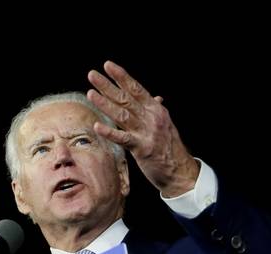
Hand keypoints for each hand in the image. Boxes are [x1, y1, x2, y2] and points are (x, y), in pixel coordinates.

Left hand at [87, 60, 199, 197]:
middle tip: (91, 74)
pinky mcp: (142, 148)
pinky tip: (97, 126)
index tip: (107, 65)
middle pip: (126, 98)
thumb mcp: (164, 124)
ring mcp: (147, 132)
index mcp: (155, 109)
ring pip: (122, 114)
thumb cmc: (169, 147)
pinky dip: (110, 132)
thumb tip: (157, 97)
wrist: (180, 170)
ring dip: (105, 104)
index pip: (136, 88)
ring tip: (90, 93)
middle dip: (107, 85)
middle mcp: (151, 117)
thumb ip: (156, 110)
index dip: (121, 76)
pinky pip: (123, 139)